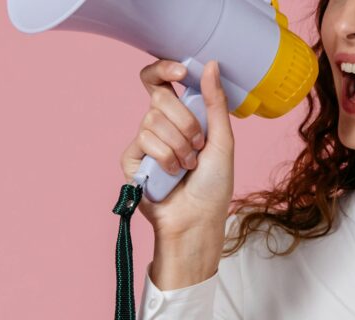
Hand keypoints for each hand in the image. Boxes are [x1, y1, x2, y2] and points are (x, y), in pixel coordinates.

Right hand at [120, 59, 234, 286]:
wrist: (198, 219)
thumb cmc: (214, 184)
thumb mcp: (222, 139)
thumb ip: (215, 102)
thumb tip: (211, 64)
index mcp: (181, 114)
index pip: (160, 80)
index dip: (164, 69)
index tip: (181, 73)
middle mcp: (160, 124)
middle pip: (159, 98)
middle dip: (185, 123)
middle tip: (198, 146)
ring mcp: (144, 141)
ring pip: (152, 121)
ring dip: (178, 146)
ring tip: (187, 166)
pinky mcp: (132, 160)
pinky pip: (143, 142)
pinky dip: (164, 158)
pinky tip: (170, 175)